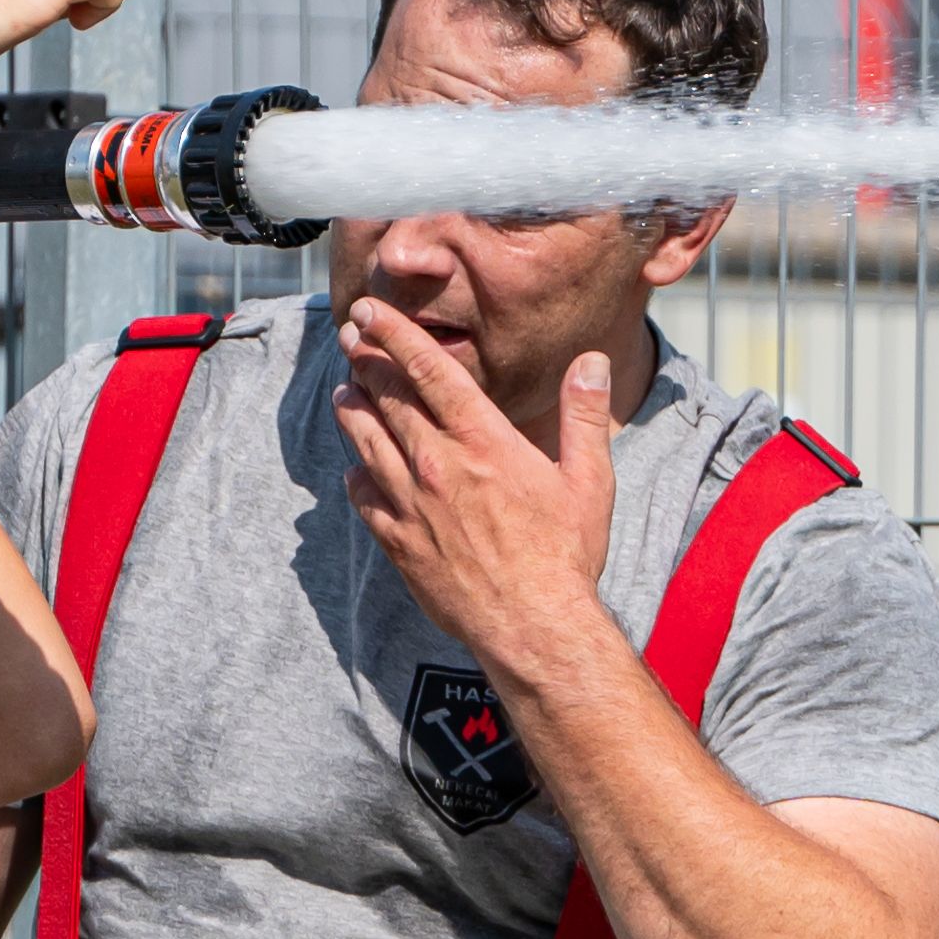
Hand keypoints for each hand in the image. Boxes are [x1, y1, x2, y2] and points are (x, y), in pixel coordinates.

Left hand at [332, 299, 617, 676]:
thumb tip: (592, 362)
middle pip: (387, 396)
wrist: (532, 628)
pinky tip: (357, 469)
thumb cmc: (566, 556)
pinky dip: (356, 475)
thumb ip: (585, 416)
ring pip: (364, 440)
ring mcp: (410, 504)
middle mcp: (437, 464)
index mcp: (483, 441)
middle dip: (365, 359)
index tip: (371, 310)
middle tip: (350, 335)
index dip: (394, 333)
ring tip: (346, 389)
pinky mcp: (396, 542)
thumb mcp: (589, 481)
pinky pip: (362, 497)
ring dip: (352, 408)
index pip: (428, 369)